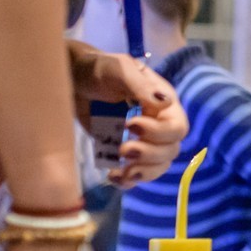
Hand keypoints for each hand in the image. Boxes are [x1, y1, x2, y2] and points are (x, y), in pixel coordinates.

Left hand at [70, 41, 186, 187]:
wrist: (73, 80)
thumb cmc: (99, 69)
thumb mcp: (119, 70)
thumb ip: (140, 86)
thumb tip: (166, 102)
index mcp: (163, 103)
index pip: (177, 127)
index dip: (158, 132)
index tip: (130, 125)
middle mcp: (159, 124)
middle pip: (170, 150)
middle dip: (149, 155)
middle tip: (123, 149)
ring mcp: (142, 141)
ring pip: (158, 166)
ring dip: (143, 172)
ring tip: (122, 171)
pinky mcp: (124, 154)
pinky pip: (136, 174)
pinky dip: (128, 181)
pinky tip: (113, 176)